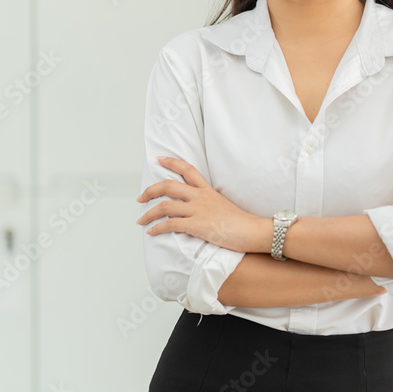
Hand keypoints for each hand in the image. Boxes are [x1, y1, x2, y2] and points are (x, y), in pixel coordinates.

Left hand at [136, 156, 263, 252]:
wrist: (251, 230)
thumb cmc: (240, 222)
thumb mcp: (223, 205)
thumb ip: (208, 203)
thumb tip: (196, 208)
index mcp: (207, 190)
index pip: (188, 170)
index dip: (171, 163)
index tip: (159, 159)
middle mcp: (200, 197)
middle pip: (169, 186)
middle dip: (150, 190)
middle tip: (141, 197)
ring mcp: (198, 210)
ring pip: (165, 206)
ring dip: (148, 214)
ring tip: (141, 220)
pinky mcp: (197, 225)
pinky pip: (170, 224)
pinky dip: (157, 228)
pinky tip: (152, 232)